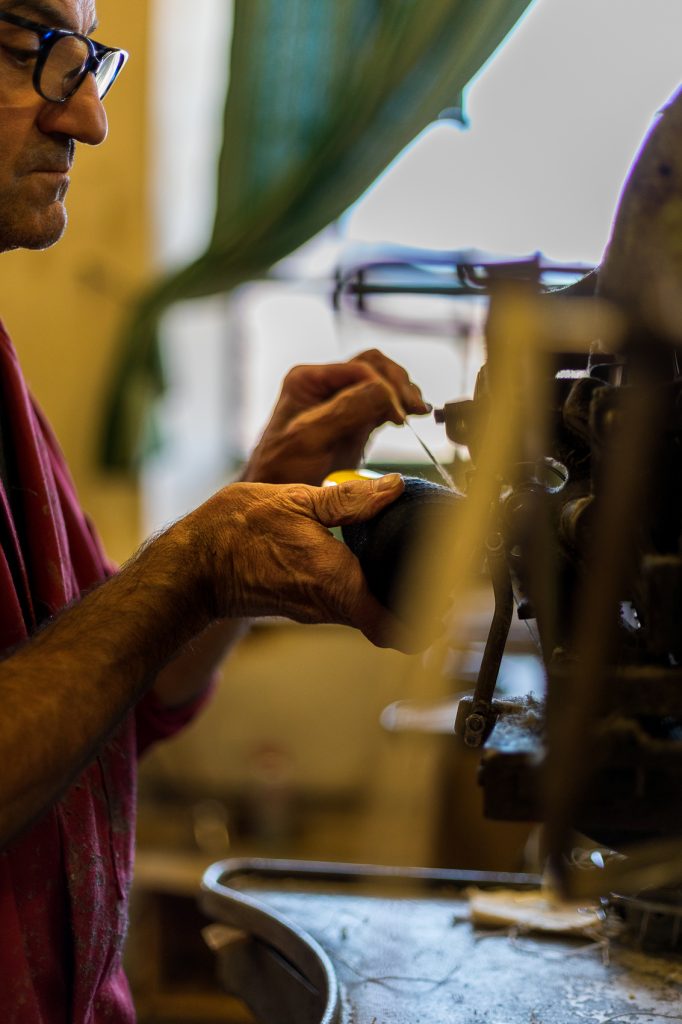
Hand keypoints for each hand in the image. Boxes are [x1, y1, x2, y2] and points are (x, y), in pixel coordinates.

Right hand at [187, 473, 420, 651]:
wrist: (194, 563)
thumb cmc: (237, 532)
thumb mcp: (297, 500)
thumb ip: (351, 499)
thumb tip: (396, 489)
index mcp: (337, 584)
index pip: (398, 628)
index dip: (430, 620)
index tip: (450, 596)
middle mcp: (332, 606)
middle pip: (393, 620)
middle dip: (421, 600)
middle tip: (442, 564)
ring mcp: (319, 608)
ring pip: (372, 609)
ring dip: (395, 588)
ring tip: (412, 549)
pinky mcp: (309, 601)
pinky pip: (350, 598)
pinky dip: (369, 581)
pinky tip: (373, 547)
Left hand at [242, 349, 430, 485]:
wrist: (276, 497)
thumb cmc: (281, 469)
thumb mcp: (310, 438)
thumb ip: (345, 411)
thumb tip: (385, 393)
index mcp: (308, 379)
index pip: (360, 366)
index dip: (385, 387)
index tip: (399, 416)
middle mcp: (325, 384)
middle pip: (375, 366)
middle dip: (399, 384)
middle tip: (415, 409)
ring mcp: (341, 401)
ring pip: (382, 381)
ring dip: (403, 391)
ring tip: (418, 411)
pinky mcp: (355, 420)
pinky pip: (384, 401)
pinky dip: (400, 405)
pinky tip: (413, 415)